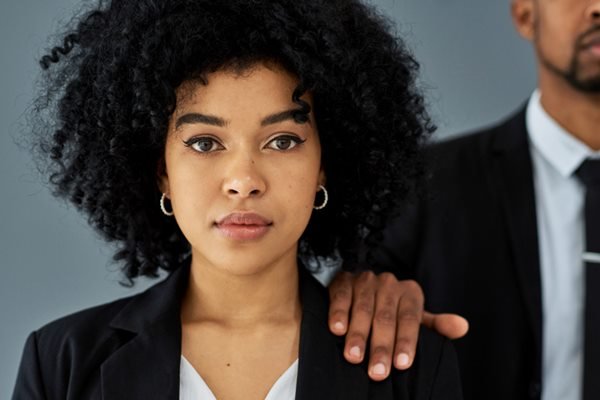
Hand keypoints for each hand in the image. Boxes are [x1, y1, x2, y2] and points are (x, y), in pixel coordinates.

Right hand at [328, 271, 467, 380]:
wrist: (364, 285)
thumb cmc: (393, 309)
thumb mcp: (415, 316)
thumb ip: (436, 325)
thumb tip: (462, 327)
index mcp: (410, 293)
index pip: (409, 320)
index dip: (406, 342)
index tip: (402, 364)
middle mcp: (389, 284)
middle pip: (385, 318)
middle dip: (381, 346)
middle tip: (377, 371)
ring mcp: (365, 281)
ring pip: (363, 309)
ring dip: (358, 334)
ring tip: (353, 356)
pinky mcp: (343, 281)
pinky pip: (341, 297)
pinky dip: (338, 313)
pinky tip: (336, 329)